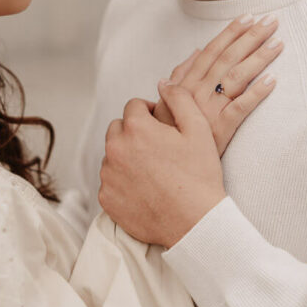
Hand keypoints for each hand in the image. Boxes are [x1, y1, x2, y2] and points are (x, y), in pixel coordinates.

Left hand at [101, 82, 244, 247]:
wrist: (196, 223)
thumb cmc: (199, 175)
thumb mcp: (198, 129)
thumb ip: (179, 98)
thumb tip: (163, 83)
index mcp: (136, 128)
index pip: (133, 106)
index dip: (149, 113)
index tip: (162, 127)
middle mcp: (115, 149)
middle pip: (118, 128)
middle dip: (134, 132)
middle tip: (157, 148)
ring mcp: (108, 176)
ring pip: (112, 155)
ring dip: (127, 156)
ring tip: (153, 171)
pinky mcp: (106, 199)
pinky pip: (110, 181)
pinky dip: (122, 182)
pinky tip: (145, 189)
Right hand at [153, 14, 280, 154]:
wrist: (167, 165)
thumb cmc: (168, 131)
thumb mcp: (168, 99)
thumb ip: (182, 74)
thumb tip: (196, 50)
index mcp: (186, 83)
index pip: (211, 51)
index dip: (230, 33)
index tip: (248, 17)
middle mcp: (197, 92)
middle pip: (227, 58)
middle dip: (250, 37)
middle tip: (271, 20)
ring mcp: (209, 110)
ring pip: (236, 77)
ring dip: (258, 58)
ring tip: (278, 43)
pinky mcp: (220, 130)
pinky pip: (241, 108)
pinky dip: (257, 93)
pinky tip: (273, 80)